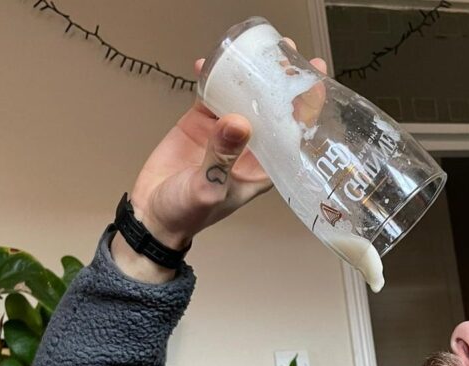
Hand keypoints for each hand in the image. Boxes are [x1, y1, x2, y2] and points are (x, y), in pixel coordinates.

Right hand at [112, 42, 327, 281]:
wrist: (152, 214)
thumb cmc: (187, 213)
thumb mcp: (207, 189)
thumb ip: (221, 157)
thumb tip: (239, 121)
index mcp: (262, 169)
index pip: (291, 135)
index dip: (306, 108)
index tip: (316, 78)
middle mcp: (250, 148)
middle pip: (273, 110)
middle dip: (282, 81)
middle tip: (287, 50)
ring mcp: (226, 133)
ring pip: (245, 97)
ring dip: (250, 74)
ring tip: (255, 48)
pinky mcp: (202, 123)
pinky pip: (212, 94)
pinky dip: (211, 77)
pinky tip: (208, 61)